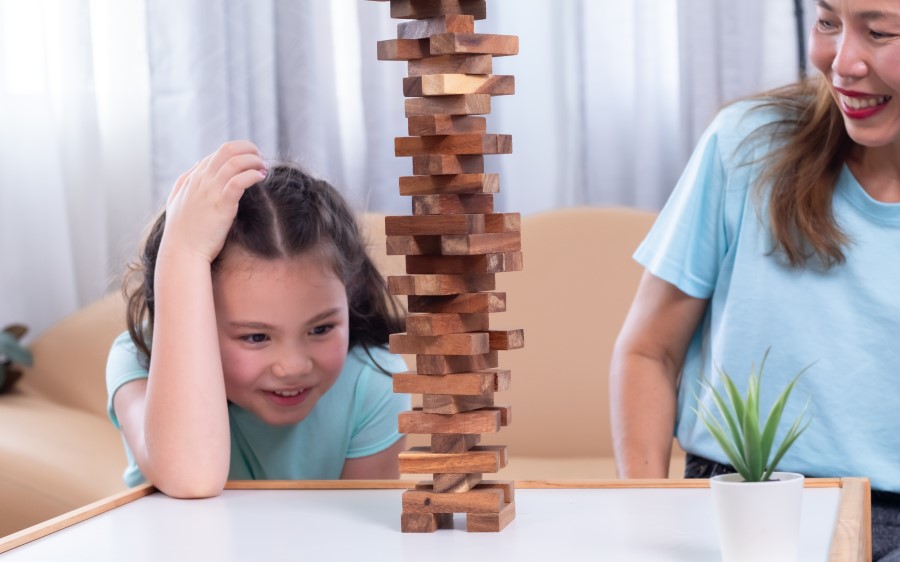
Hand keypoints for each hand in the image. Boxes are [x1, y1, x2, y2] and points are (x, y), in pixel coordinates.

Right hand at [161, 141, 266, 263]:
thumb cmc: (182, 231)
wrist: (183, 252)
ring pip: (235, 162)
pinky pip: (240, 180)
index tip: (251, 161)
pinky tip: (260, 177)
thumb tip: (199, 163)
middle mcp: (202, 179)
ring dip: (254, 161)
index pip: (218, 153)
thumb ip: (185, 180)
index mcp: (194, 177)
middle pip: (227, 149)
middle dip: (248, 149)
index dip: (238, 152)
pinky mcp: (222, 204)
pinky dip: (253, 174)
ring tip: (264, 168)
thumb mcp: (176, 200)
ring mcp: (211, 190)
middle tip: (260, 159)